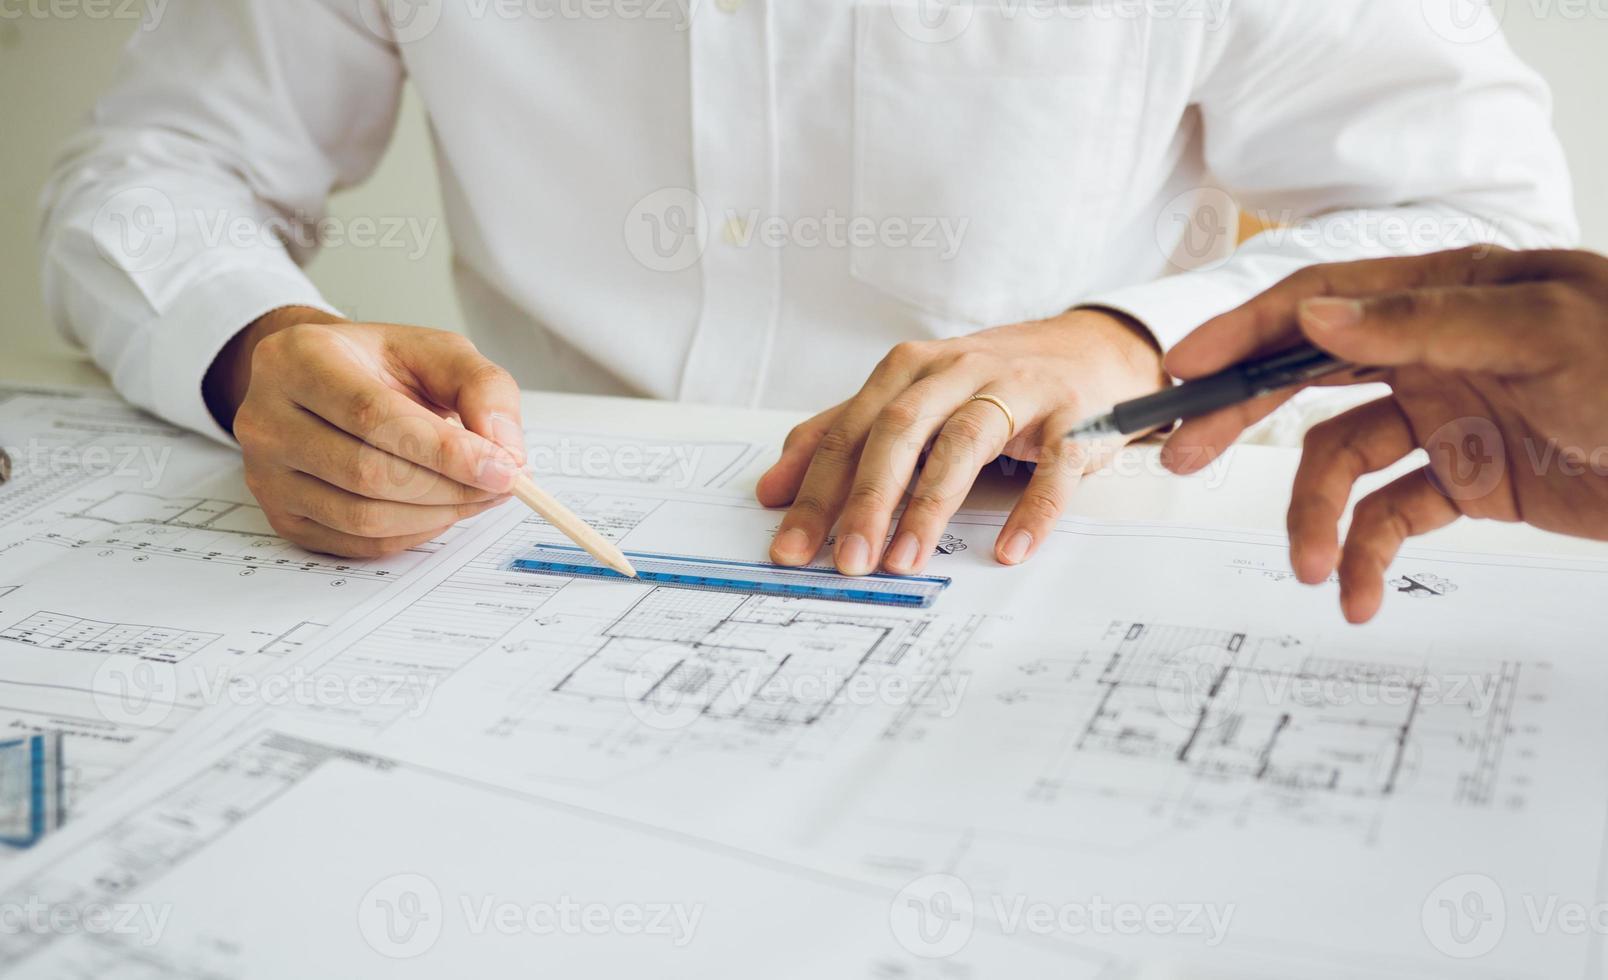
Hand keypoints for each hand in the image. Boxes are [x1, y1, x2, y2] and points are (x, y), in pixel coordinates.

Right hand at [205, 307, 526, 557]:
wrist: (323, 382)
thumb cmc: (378, 366)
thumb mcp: (435, 351)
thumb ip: (481, 388)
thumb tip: (505, 449)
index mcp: (298, 358)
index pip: (372, 415)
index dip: (444, 450)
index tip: (502, 468)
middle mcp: (267, 418)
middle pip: (367, 472)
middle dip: (449, 486)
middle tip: (500, 483)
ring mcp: (266, 474)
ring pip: (362, 516)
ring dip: (437, 514)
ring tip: (476, 494)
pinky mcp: (282, 516)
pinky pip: (357, 543)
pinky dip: (412, 533)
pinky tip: (440, 509)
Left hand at [757, 310, 1167, 574]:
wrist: (1088, 352)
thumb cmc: (987, 386)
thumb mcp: (910, 401)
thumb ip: (841, 438)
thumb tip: (770, 490)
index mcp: (909, 369)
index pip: (850, 432)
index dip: (816, 490)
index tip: (790, 546)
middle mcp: (958, 370)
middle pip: (900, 432)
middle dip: (866, 499)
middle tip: (846, 560)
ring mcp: (1018, 390)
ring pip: (966, 442)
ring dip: (929, 506)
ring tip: (902, 562)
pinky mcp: (1074, 417)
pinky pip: (1053, 465)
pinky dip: (1032, 510)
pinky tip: (1008, 549)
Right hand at [1163, 247, 1607, 622]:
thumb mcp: (1544, 334)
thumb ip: (1425, 322)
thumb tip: (1313, 312)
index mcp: (1446, 294)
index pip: (1321, 303)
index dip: (1243, 332)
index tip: (1183, 370)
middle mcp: (1434, 350)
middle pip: (1309, 378)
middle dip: (1243, 419)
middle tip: (1183, 455)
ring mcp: (1448, 416)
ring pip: (1345, 463)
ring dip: (1317, 518)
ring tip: (1312, 569)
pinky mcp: (1471, 479)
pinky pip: (1394, 516)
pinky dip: (1369, 557)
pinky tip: (1358, 595)